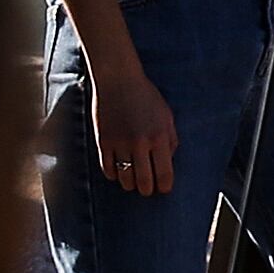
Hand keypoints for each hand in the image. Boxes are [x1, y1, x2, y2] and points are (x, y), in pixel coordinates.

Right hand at [90, 67, 176, 196]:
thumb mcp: (167, 115)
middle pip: (143, 181)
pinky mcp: (103, 143)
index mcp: (159, 137)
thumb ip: (170, 139)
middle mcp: (140, 144)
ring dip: (130, 184)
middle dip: (147, 190)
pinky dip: (113, 175)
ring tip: (134, 184)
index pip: (164, 172)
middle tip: (148, 191)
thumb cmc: (147, 97)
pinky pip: (107, 170)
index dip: (165, 186)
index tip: (164, 190)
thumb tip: (170, 160)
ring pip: (124, 179)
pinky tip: (118, 174)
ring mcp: (119, 145)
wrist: (119, 82)